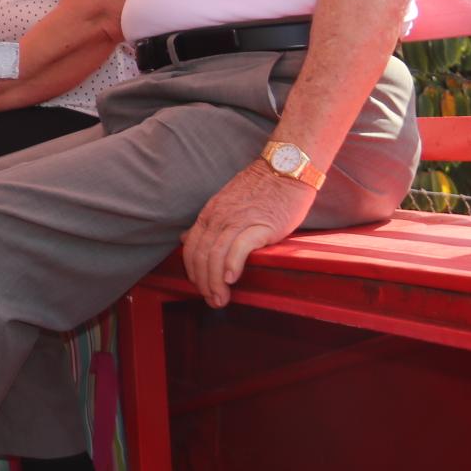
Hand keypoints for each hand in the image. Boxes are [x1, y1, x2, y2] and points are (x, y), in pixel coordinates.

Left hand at [180, 161, 315, 307]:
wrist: (285, 169)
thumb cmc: (261, 189)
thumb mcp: (226, 203)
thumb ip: (208, 223)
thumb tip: (185, 238)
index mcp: (210, 214)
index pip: (191, 248)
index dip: (193, 272)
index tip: (201, 288)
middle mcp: (218, 218)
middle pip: (202, 255)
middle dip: (203, 283)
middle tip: (212, 301)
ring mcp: (238, 220)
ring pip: (216, 255)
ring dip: (215, 282)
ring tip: (220, 298)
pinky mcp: (260, 225)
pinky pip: (240, 247)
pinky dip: (232, 265)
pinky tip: (232, 279)